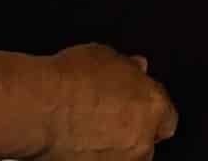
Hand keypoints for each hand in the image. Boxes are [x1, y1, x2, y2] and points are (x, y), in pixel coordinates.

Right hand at [35, 45, 176, 160]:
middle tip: (107, 118)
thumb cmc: (70, 82)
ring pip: (124, 158)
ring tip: (87, 132)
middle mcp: (141, 140)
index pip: (167, 117)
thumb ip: (128, 68)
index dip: (150, 112)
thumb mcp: (106, 57)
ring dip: (113, 149)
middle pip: (146, 142)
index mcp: (153, 107)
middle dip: (132, 131)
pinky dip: (92, 156)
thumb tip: (136, 68)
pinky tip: (76, 144)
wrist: (40, 108)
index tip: (137, 107)